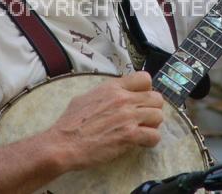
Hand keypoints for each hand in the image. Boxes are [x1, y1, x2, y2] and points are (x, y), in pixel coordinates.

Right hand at [46, 71, 163, 170]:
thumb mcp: (86, 97)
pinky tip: (140, 143)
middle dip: (152, 109)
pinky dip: (150, 141)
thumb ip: (104, 94)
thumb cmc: (70, 123)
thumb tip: (112, 96)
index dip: (146, 90)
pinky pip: (155, 135)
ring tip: (142, 131)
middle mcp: (123, 99)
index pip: (144, 78)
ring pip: (159, 116)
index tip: (140, 100)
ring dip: (153, 125)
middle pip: (157, 98)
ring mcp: (128, 116)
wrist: (63, 143)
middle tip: (144, 119)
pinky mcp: (129, 135)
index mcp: (113, 87)